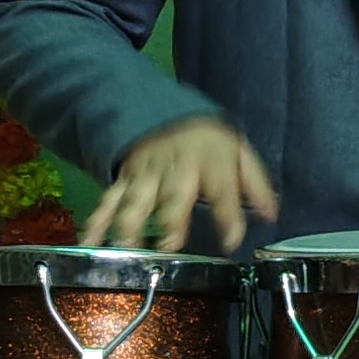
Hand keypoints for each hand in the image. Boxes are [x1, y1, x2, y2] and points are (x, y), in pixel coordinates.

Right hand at [85, 115, 275, 251]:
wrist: (164, 111)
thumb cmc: (207, 141)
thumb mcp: (239, 152)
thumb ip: (255, 183)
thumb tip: (271, 213)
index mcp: (209, 163)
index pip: (222, 191)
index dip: (228, 216)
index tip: (231, 242)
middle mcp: (176, 170)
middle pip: (173, 196)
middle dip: (170, 219)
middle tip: (169, 245)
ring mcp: (146, 175)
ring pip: (136, 200)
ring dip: (129, 224)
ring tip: (126, 248)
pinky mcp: (125, 180)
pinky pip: (109, 201)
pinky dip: (96, 222)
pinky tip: (88, 243)